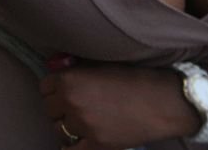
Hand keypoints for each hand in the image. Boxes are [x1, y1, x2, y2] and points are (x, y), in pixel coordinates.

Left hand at [40, 64, 198, 148]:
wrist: (163, 100)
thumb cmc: (133, 78)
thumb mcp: (98, 66)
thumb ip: (74, 70)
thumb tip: (56, 69)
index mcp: (69, 80)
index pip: (44, 88)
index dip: (54, 89)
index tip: (63, 91)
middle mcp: (71, 102)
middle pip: (50, 109)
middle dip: (60, 107)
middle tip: (75, 107)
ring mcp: (83, 126)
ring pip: (59, 129)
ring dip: (67, 126)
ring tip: (81, 123)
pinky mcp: (97, 145)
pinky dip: (71, 148)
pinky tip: (76, 144)